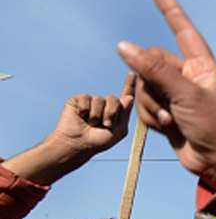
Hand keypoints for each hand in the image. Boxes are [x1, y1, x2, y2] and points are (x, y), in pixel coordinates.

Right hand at [3, 74, 135, 185]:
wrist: (78, 144)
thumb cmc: (99, 141)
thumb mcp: (118, 131)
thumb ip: (124, 114)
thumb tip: (130, 97)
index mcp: (117, 112)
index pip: (125, 96)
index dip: (130, 85)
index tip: (134, 74)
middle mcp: (105, 105)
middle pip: (114, 99)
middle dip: (111, 113)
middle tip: (104, 125)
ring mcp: (91, 101)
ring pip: (100, 99)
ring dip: (97, 115)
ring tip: (91, 124)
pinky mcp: (78, 100)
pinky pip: (86, 99)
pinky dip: (85, 110)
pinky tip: (81, 117)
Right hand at [117, 0, 215, 190]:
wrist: (215, 163)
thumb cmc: (213, 127)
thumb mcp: (185, 95)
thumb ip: (154, 70)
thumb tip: (124, 47)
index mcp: (203, 66)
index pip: (183, 31)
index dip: (169, 10)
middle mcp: (189, 76)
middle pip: (151, 62)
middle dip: (153, 84)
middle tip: (170, 105)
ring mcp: (176, 94)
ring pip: (144, 85)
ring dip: (153, 105)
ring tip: (173, 121)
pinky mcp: (166, 111)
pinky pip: (144, 105)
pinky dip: (151, 118)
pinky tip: (168, 129)